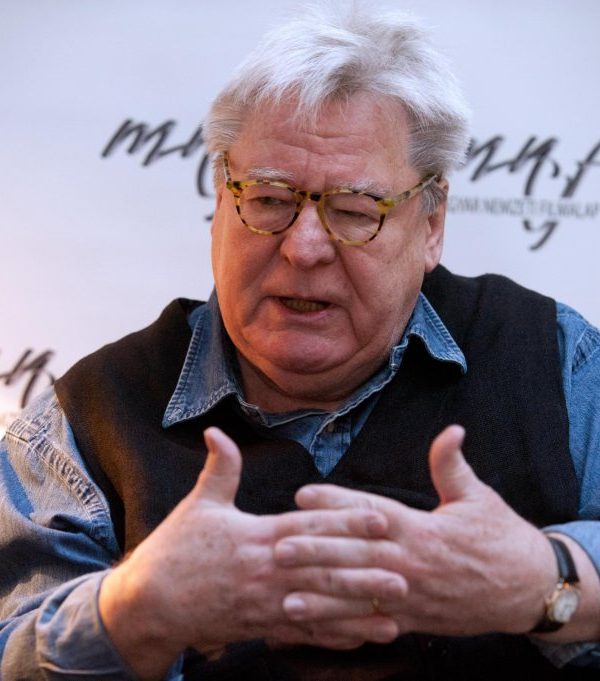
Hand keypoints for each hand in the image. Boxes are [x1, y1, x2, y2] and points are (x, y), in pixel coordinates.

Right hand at [99, 428, 405, 679]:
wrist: (149, 603)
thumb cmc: (175, 550)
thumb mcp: (197, 504)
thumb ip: (219, 468)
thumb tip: (215, 429)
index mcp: (254, 537)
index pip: (308, 527)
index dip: (345, 521)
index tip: (380, 517)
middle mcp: (265, 572)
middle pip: (322, 571)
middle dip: (364, 573)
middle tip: (404, 574)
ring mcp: (265, 604)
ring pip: (320, 608)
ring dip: (359, 612)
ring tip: (396, 614)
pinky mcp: (261, 627)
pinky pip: (303, 633)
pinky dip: (334, 636)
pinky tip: (363, 638)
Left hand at [275, 425, 557, 636]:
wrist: (528, 588)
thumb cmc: (500, 537)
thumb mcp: (478, 497)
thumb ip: (452, 466)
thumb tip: (452, 429)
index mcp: (422, 528)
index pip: (371, 511)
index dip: (336, 502)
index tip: (303, 494)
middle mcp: (411, 562)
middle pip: (356, 555)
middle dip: (316, 551)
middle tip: (278, 546)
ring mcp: (411, 595)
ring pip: (360, 595)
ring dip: (322, 596)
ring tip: (287, 596)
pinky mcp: (413, 619)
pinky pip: (374, 624)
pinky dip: (345, 626)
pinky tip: (319, 627)